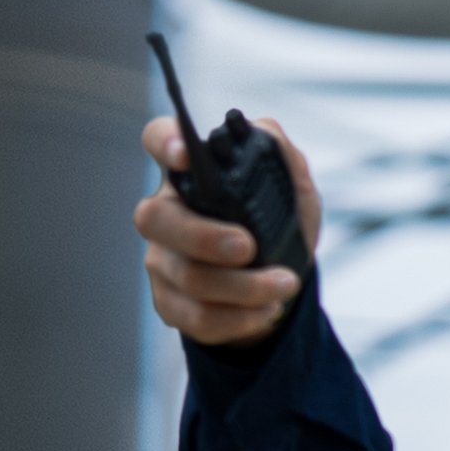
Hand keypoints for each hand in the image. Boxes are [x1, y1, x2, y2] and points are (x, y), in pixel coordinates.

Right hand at [135, 114, 323, 345]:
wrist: (281, 284)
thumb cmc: (277, 227)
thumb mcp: (294, 190)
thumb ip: (281, 156)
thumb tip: (265, 132)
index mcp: (191, 174)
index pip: (157, 140)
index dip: (164, 143)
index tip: (186, 154)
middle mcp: (166, 213)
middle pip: (156, 219)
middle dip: (204, 236)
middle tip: (248, 246)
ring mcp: (163, 260)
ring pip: (187, 276)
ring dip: (243, 286)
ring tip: (286, 284)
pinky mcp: (171, 303)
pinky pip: (196, 316)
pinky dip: (239, 318)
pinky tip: (267, 310)